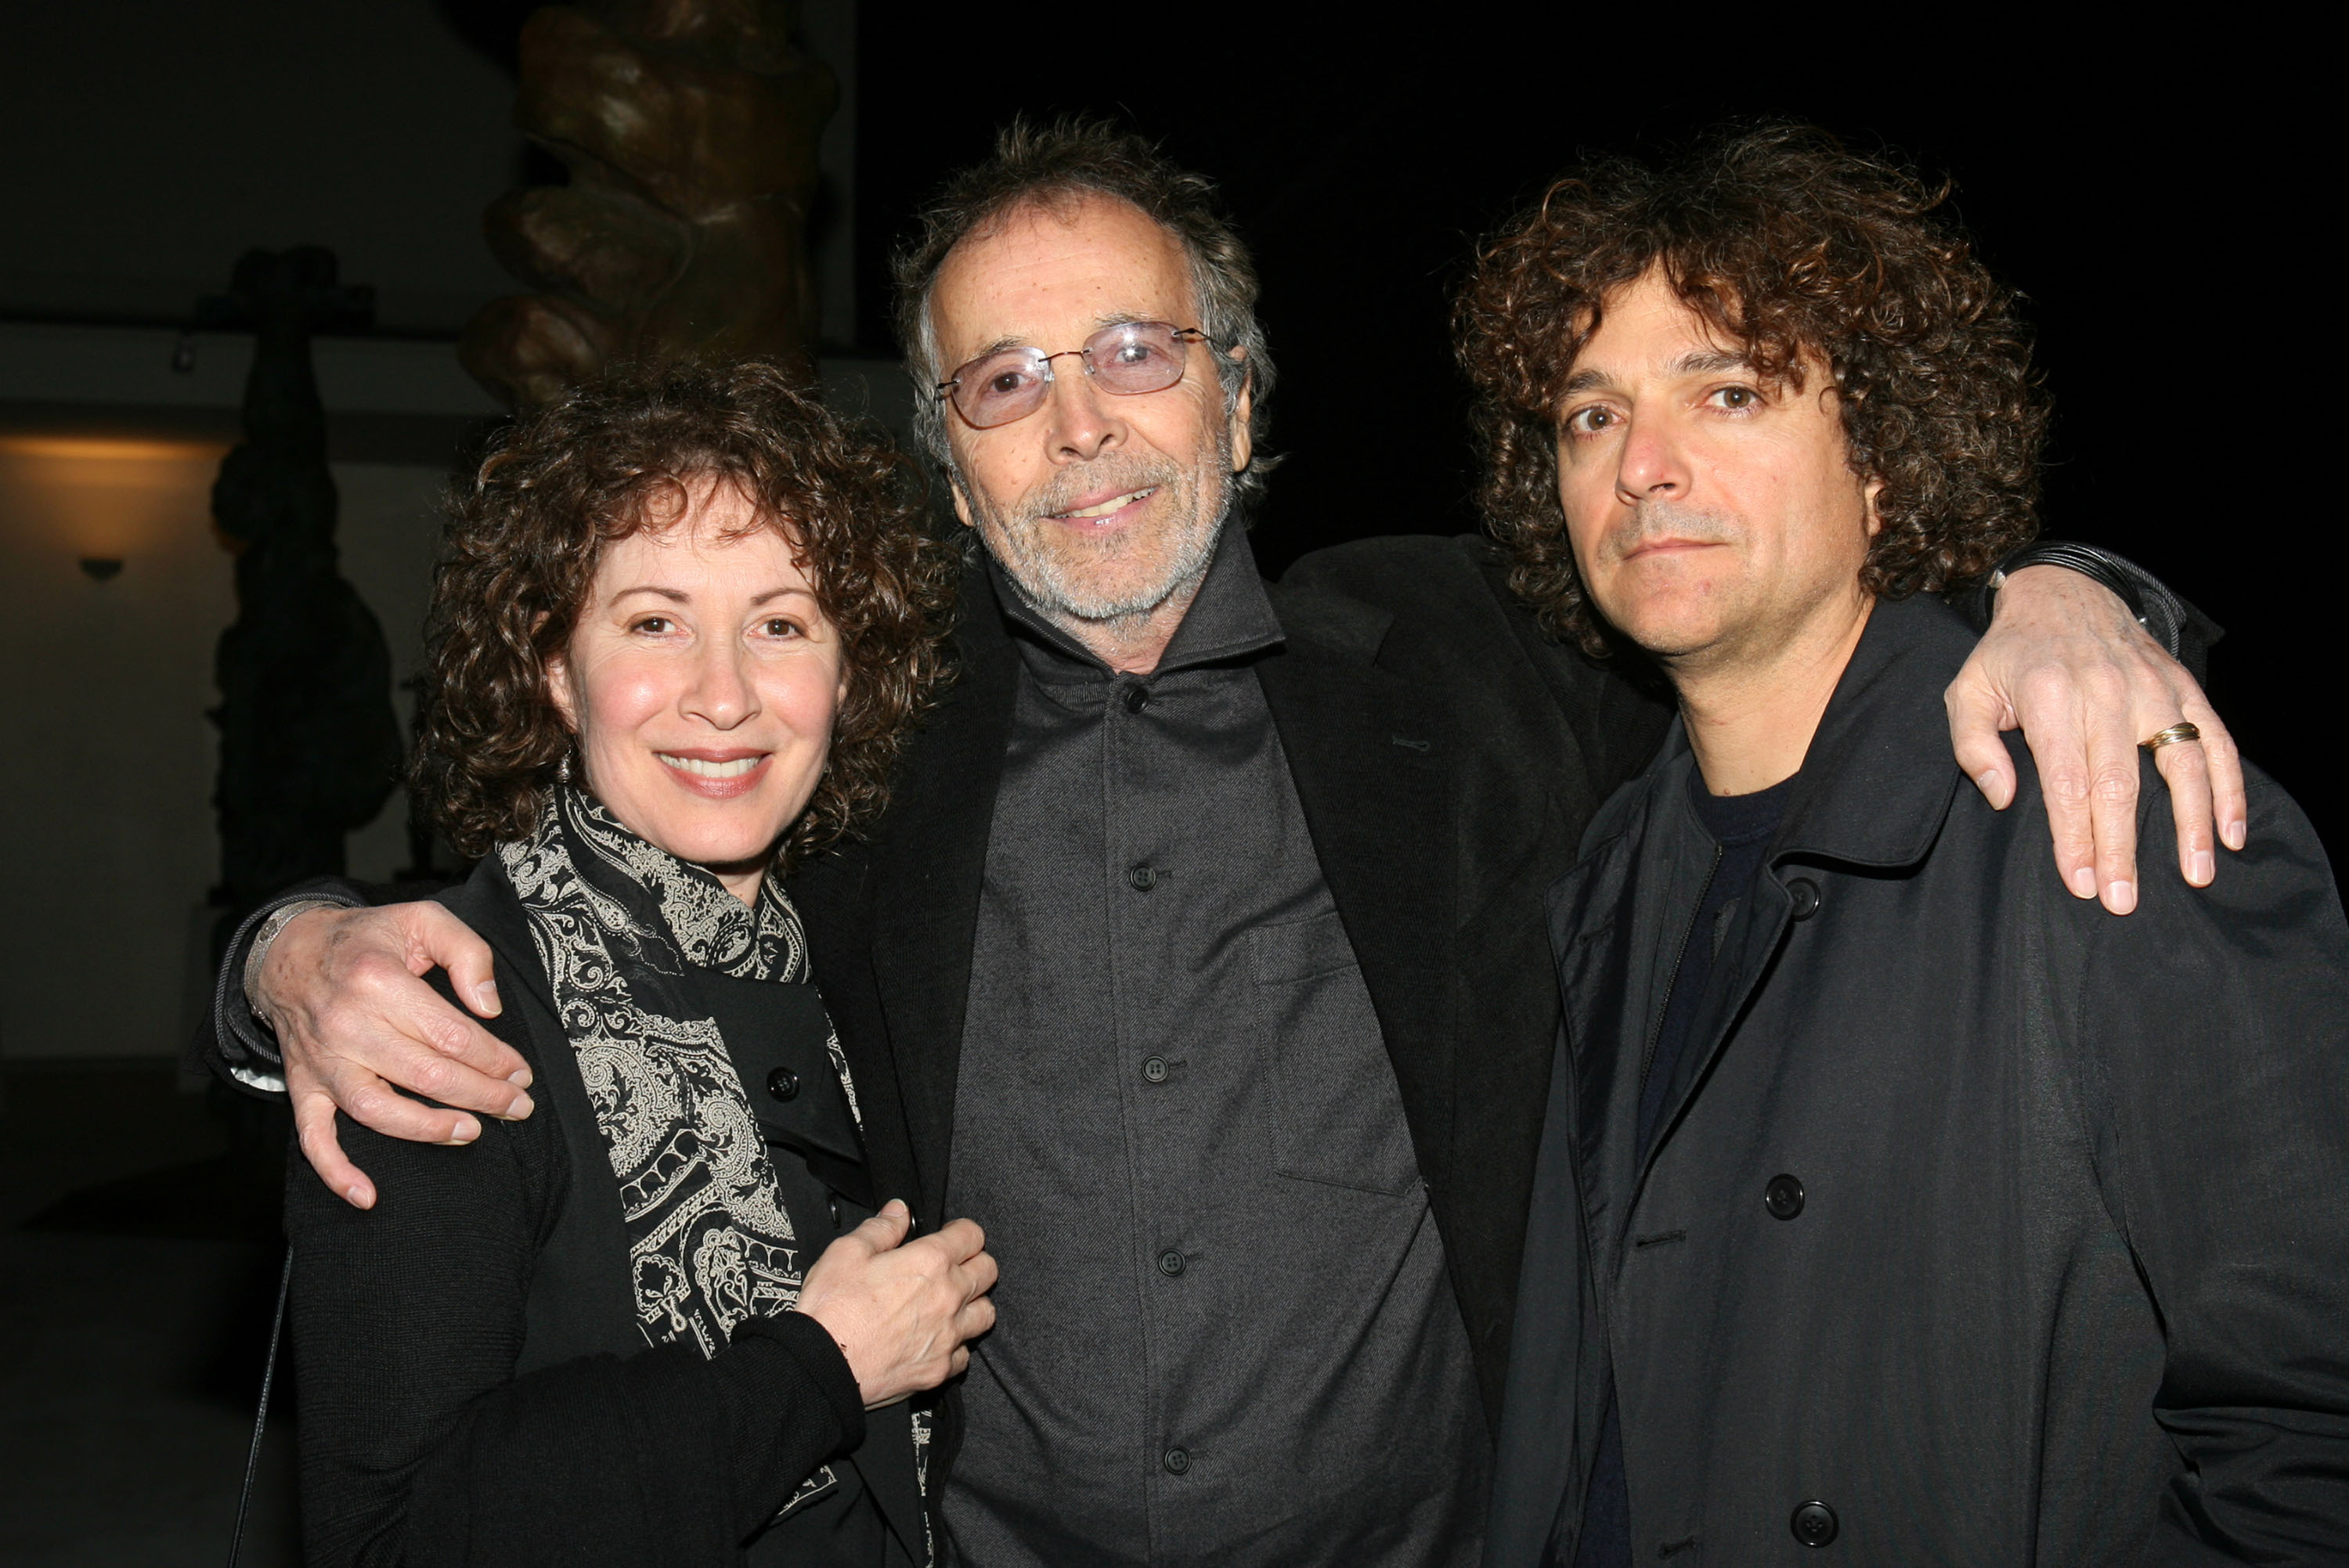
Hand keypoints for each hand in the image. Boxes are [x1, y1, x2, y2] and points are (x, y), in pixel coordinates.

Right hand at [252, 903, 532, 1209]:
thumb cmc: (365, 939)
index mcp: (379, 981)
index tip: (520, 1072)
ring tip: (471, 1131)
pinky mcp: (302, 1086)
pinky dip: (336, 1171)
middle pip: (425, 1074)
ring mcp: (321, 1061)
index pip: (450, 1035)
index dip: (494, 1059)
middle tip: (516, 1106)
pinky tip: (368, 1195)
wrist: (288, 953)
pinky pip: (313, 1138)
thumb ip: (466, 952)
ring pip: (378, 1110)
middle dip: (482, 1095)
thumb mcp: (422, 919)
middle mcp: (346, 1024)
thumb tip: (489, 1007)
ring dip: (429, 1129)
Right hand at [795, 1202, 997, 1408]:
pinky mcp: (939, 1370)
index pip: (972, 1234)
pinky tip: (937, 1340)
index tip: (951, 1235)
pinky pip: (965, 1355)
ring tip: (952, 1304)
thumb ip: (880, 1228)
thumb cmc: (833, 1310)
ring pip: (986, 1314)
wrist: (823, 1366)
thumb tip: (899, 1212)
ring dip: (973, 1305)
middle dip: (975, 1263)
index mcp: (930, 1262)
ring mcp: (948, 1336)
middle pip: (988, 1271)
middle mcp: (948, 1298)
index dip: (961, 1231)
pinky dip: (956, 1346)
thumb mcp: (847, 1252)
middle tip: (954, 1266)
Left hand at [1946, 564, 2244, 914]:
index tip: (2080, 882)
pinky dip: (2229, 787)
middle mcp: (2107, 693)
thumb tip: (2003, 796)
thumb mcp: (1968, 690)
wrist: (2062, 593)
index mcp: (2050, 697)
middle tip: (2123, 900)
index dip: (2074, 836)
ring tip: (2196, 875)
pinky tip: (2230, 832)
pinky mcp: (2182, 688)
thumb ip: (1973, 745)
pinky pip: (2214, 741)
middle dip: (2121, 847)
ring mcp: (2152, 690)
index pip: (2066, 781)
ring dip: (2190, 824)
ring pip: (2179, 765)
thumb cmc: (2010, 656)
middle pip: (2119, 783)